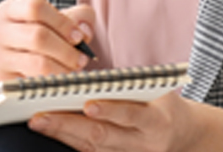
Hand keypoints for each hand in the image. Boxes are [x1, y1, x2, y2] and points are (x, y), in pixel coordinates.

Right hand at [0, 0, 95, 80]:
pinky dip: (52, 82)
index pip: (35, 7)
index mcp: (9, 10)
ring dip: (63, 68)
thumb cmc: (28, 41)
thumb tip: (85, 28)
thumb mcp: (48, 22)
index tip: (78, 36)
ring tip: (72, 70)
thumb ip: (74, 17)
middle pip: (38, 36)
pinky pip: (35, 82)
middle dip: (67, 50)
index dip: (62, 22)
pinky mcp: (1, 80)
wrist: (3, 65)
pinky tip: (58, 79)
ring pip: (38, 62)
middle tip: (80, 58)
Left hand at [28, 90, 203, 151]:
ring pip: (91, 147)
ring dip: (62, 134)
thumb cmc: (163, 104)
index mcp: (157, 121)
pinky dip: (68, 142)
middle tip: (41, 115)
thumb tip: (86, 77)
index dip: (110, 110)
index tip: (87, 104)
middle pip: (102, 135)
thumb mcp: (155, 90)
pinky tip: (50, 131)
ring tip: (38, 121)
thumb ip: (127, 85)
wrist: (184, 136)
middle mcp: (144, 144)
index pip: (132, 116)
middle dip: (69, 125)